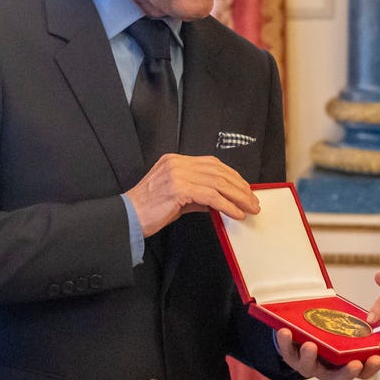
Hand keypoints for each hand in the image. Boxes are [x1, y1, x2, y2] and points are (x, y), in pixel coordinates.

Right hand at [125, 154, 258, 236]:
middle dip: (239, 187)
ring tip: (249, 208)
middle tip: (252, 200)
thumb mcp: (176, 197)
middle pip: (218, 171)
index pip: (212, 164)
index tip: (245, 189)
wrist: (127, 218)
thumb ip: (197, 194)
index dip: (232, 176)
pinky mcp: (178, 188)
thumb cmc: (148, 210)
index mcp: (176, 161)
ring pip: (218, 183)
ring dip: (238, 197)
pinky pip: (211, 196)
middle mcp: (178, 163)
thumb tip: (219, 200)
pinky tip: (236, 213)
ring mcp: (177, 174)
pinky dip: (227, 205)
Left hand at [274, 328, 379, 379]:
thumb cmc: (339, 330)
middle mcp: (330, 369)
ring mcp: (310, 364)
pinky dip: (285, 343)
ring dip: (311, 357)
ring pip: (310, 367)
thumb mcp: (362, 334)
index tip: (376, 357)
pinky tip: (286, 331)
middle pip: (339, 376)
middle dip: (347, 371)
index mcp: (348, 363)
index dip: (370, 367)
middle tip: (353, 362)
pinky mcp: (291, 355)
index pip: (363, 371)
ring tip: (312, 344)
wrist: (306, 324)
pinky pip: (287, 352)